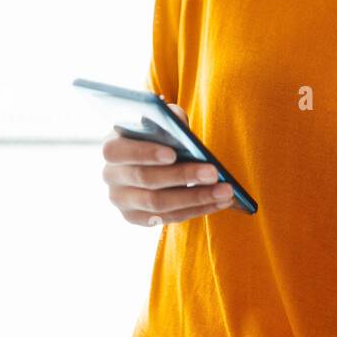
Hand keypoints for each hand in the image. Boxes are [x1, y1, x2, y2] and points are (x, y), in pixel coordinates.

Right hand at [101, 103, 235, 225]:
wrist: (151, 159)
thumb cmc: (157, 136)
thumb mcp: (160, 122)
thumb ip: (168, 118)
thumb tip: (179, 124)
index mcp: (111, 148)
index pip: (119, 152)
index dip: (145, 153)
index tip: (173, 153)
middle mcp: (110, 177)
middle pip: (146, 180)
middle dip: (183, 176)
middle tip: (213, 172)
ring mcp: (122, 201)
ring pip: (160, 205)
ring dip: (196, 198)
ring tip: (225, 191)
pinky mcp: (137, 218)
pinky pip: (169, 218)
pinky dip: (197, 210)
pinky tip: (220, 202)